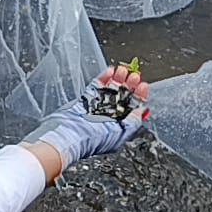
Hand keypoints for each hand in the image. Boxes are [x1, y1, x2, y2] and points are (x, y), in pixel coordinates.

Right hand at [22, 65, 149, 169]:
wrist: (67, 137)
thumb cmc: (92, 140)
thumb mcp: (121, 133)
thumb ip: (133, 122)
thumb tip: (144, 112)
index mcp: (118, 126)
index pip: (132, 108)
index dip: (139, 95)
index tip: (142, 85)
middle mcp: (108, 116)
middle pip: (122, 97)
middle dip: (129, 85)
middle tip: (134, 75)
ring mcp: (96, 107)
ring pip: (110, 90)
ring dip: (117, 79)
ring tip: (122, 70)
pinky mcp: (85, 100)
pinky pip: (96, 87)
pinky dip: (103, 78)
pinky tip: (110, 71)